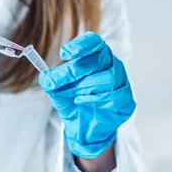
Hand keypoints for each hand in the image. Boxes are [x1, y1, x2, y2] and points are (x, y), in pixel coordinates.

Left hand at [39, 32, 135, 158]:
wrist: (85, 128)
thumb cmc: (74, 102)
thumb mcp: (57, 90)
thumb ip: (51, 81)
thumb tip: (45, 77)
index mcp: (98, 57)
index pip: (95, 43)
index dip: (82, 44)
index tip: (64, 53)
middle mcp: (113, 66)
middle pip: (99, 60)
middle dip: (74, 70)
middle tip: (54, 80)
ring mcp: (122, 83)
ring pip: (108, 77)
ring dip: (84, 86)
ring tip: (71, 94)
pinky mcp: (127, 101)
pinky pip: (114, 96)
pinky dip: (95, 99)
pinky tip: (81, 101)